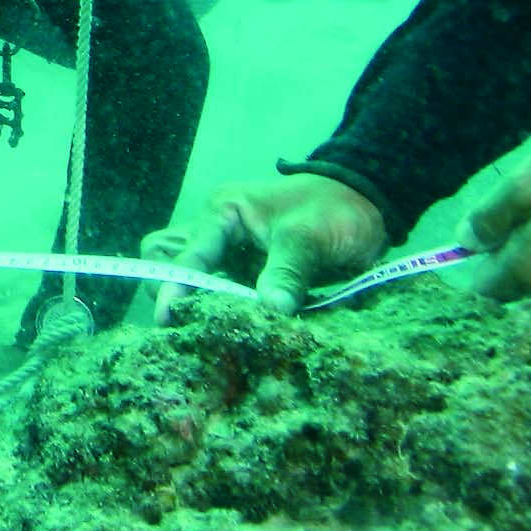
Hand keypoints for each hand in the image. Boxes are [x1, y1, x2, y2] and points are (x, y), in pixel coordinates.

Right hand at [156, 173, 389, 320]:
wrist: (365, 203)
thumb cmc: (335, 209)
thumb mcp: (310, 237)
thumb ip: (288, 272)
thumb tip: (271, 310)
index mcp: (225, 212)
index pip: (187, 254)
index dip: (175, 287)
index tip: (167, 319)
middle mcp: (218, 229)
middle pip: (164, 257)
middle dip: (168, 287)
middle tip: (186, 322)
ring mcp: (229, 248)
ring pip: (186, 271)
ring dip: (190, 299)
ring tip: (205, 327)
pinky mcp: (245, 268)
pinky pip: (216, 286)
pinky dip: (217, 306)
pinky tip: (229, 327)